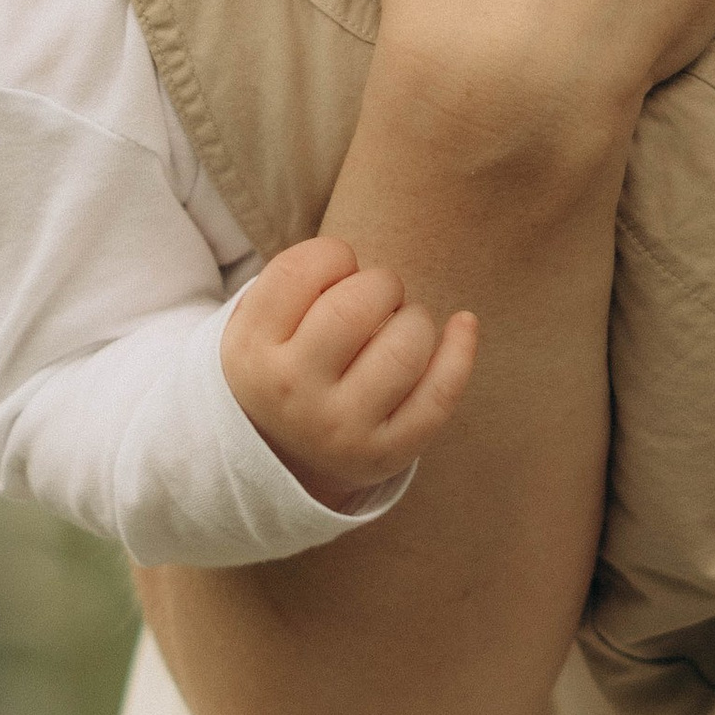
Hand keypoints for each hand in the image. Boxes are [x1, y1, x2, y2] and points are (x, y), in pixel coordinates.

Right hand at [222, 234, 477, 511]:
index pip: (299, 270)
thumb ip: (295, 282)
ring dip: (415, 319)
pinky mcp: (387, 453)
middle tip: (377, 298)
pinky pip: (441, 394)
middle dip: (381, 283)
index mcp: (252, 350)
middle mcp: (292, 392)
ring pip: (406, 347)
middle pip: (356, 305)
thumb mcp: (259, 326)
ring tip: (401, 327)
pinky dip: (460, 351)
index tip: (339, 270)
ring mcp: (341, 428)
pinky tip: (462, 325)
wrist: (281, 460)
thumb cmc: (284, 365)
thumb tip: (359, 261)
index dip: (333, 254)